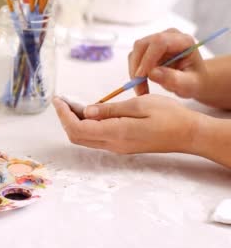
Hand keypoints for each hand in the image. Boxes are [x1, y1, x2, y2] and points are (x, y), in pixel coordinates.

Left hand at [53, 95, 202, 153]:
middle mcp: (114, 144)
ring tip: (72, 103)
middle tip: (62, 101)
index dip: (64, 115)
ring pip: (85, 138)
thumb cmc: (170, 116)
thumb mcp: (140, 105)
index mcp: (116, 133)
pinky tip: (89, 111)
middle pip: (77, 137)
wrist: (190, 134)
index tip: (58, 100)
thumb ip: (110, 110)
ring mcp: (118, 147)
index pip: (78, 128)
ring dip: (74, 122)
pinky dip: (87, 125)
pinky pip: (97, 137)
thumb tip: (86, 111)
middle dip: (65, 118)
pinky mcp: (123, 145)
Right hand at [129, 28, 206, 98]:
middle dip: (137, 67)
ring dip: (134, 71)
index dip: (148, 58)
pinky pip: (134, 58)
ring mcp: (156, 41)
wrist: (193, 79)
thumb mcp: (189, 85)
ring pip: (135, 52)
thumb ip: (174, 79)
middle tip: (139, 88)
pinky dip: (134, 72)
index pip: (159, 42)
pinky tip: (141, 84)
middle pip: (143, 45)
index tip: (142, 77)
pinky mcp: (147, 48)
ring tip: (142, 89)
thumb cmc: (194, 81)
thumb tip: (152, 73)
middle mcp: (168, 36)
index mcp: (183, 41)